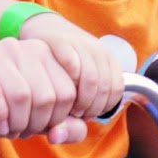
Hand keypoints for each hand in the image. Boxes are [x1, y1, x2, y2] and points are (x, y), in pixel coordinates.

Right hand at [0, 37, 79, 137]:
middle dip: (38, 125)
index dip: (58, 120)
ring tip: (11, 131)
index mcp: (44, 52)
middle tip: (24, 131)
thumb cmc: (3, 111)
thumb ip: (67, 128)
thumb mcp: (40, 120)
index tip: (42, 127)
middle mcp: (20, 46)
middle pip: (47, 96)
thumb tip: (59, 134)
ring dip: (19, 124)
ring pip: (22, 95)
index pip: (69, 92)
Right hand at [19, 13, 124, 127]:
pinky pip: (73, 65)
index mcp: (106, 58)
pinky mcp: (60, 41)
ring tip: (65, 108)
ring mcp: (80, 43)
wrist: (41, 29)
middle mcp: (97, 49)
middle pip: (104, 87)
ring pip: (92, 80)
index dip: (102, 107)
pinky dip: (68, 82)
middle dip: (90, 108)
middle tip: (73, 115)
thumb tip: (76, 129)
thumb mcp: (76, 82)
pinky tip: (58, 91)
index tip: (84, 114)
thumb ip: (83, 105)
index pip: (116, 89)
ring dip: (79, 100)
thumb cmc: (58, 66)